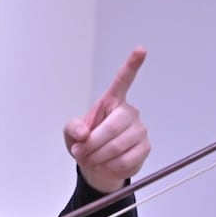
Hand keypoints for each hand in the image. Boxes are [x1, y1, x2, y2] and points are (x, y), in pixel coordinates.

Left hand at [65, 47, 149, 192]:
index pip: (123, 80)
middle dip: (93, 143)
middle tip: (81, 151)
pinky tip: (106, 164)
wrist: (96, 167)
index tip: (140, 50)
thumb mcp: (71, 134)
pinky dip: (109, 166)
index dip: (132, 65)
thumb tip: (84, 133)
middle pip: (114, 125)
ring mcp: (139, 130)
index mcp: (111, 102)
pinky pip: (125, 159)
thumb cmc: (85, 144)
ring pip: (118, 145)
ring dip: (98, 156)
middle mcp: (129, 112)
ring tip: (91, 159)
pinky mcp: (144, 148)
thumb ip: (73, 128)